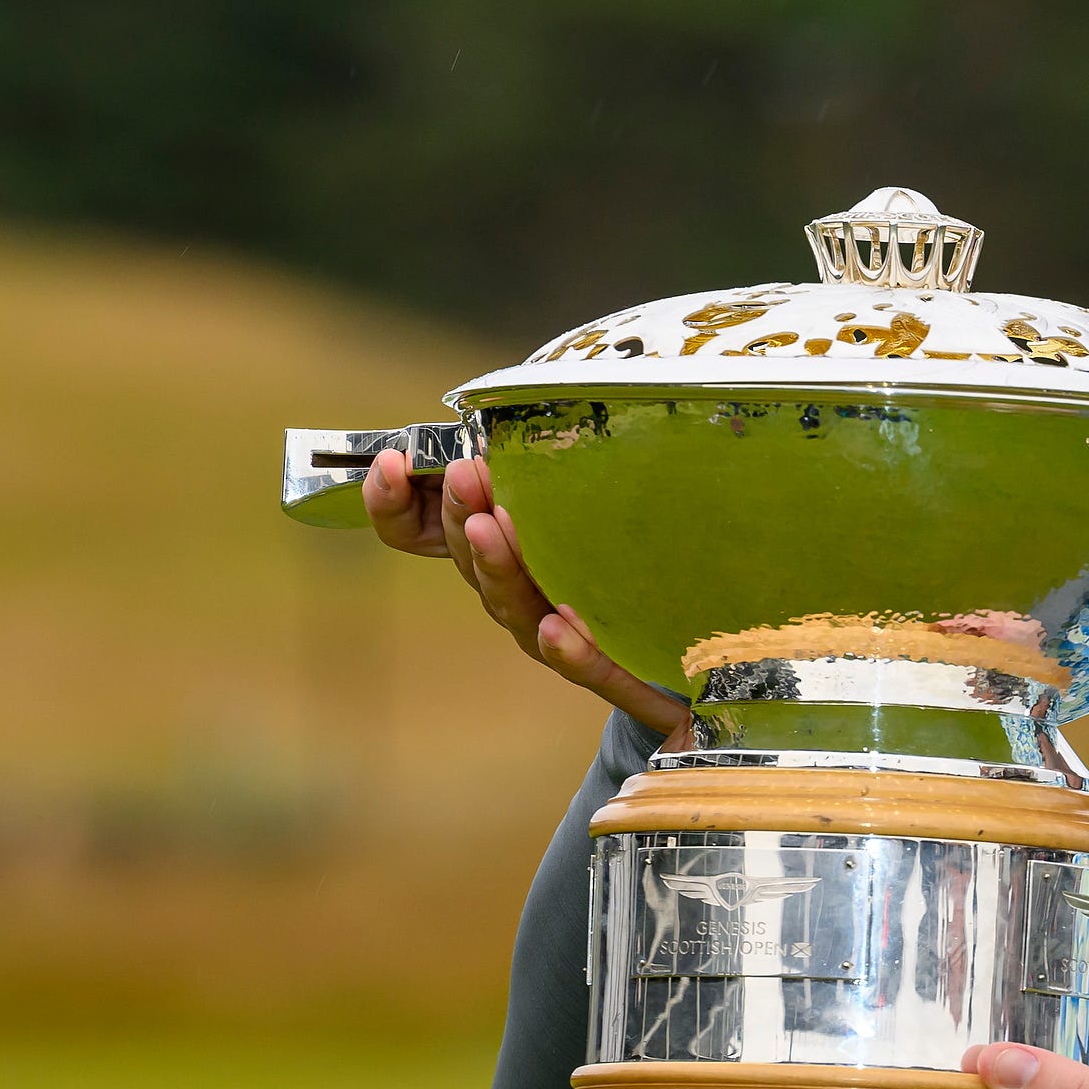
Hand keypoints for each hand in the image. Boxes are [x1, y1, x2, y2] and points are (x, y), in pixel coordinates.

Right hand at [362, 446, 691, 738]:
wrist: (697, 644)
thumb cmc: (624, 551)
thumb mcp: (581, 494)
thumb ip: (536, 465)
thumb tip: (506, 417)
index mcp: (498, 551)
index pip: (420, 533)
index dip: (392, 505)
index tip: (391, 463)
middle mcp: (517, 595)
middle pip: (471, 562)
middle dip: (462, 515)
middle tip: (465, 475)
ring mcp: (555, 637)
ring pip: (515, 607)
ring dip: (499, 566)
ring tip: (490, 527)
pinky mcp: (612, 671)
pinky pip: (585, 666)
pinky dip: (566, 648)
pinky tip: (556, 626)